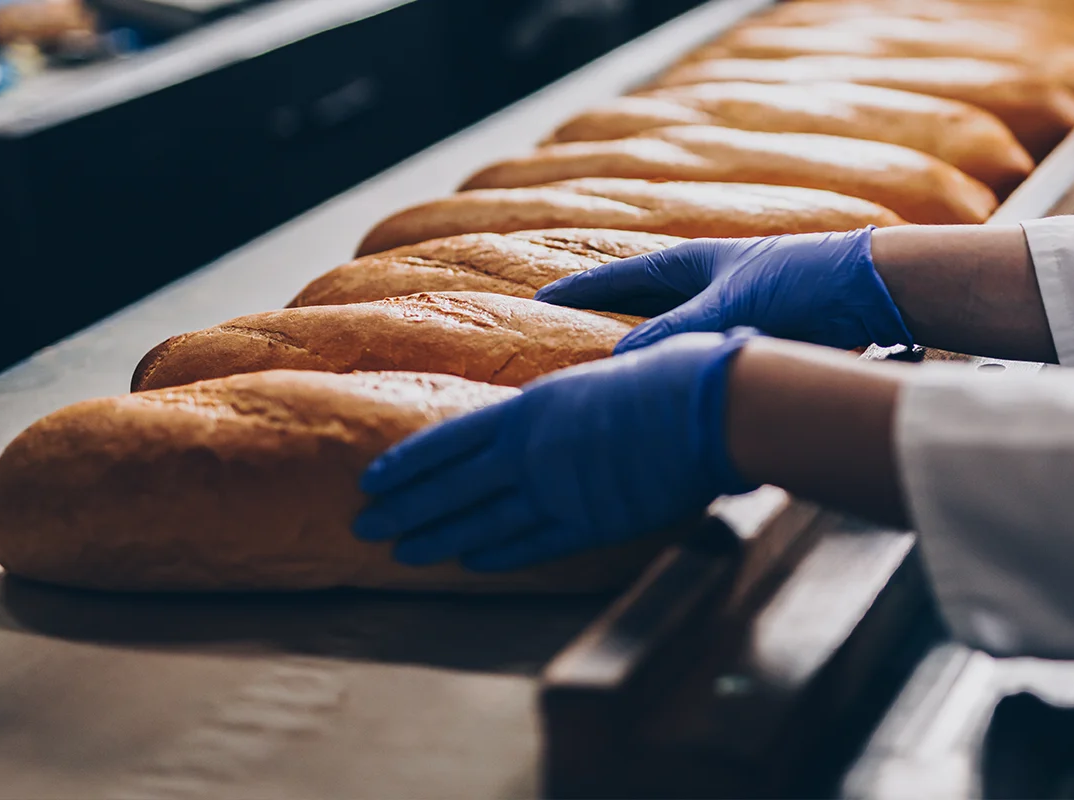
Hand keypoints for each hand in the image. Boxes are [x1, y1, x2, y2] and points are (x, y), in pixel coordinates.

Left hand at [355, 330, 756, 571]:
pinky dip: (497, 554)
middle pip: (451, 487)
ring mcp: (558, 491)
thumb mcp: (596, 376)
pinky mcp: (591, 523)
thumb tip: (546, 412)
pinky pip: (532, 544)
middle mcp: (531, 452)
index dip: (407, 463)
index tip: (373, 479)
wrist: (710, 407)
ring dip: (437, 538)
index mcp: (529, 407)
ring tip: (401, 552)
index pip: (449, 440)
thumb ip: (562, 406)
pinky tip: (470, 563)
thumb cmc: (667, 374)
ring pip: (481, 522)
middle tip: (363, 525)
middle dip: (404, 508)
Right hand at [535, 227, 911, 354]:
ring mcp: (726, 309)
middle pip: (638, 303)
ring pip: (667, 333)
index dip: (580, 289)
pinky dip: (675, 369)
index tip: (540, 297)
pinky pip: (696, 355)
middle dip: (602, 318)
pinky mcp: (750, 337)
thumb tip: (619, 362)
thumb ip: (674, 333)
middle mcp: (704, 283)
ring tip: (602, 371)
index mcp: (691, 262)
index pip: (620, 276)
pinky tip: (663, 390)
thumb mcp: (728, 307)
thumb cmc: (799, 282)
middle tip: (557, 336)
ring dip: (640, 350)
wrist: (866, 291)